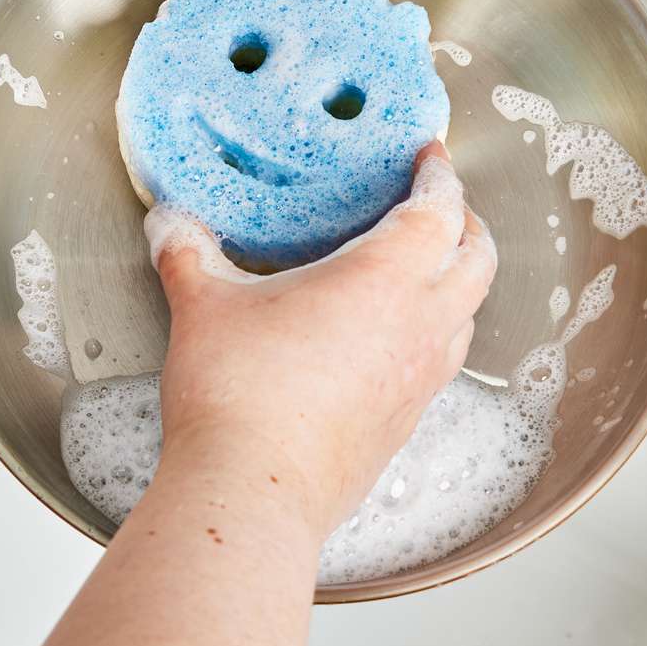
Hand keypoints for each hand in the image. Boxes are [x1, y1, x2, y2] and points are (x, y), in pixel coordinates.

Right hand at [148, 141, 496, 536]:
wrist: (252, 491)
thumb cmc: (238, 394)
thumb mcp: (203, 306)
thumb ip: (188, 253)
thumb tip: (169, 222)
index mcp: (384, 279)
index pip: (437, 210)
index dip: (439, 175)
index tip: (430, 154)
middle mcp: (419, 326)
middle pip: (476, 259)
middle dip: (465, 223)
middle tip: (437, 204)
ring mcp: (419, 380)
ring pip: (468, 314)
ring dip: (458, 281)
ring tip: (423, 268)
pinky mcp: (404, 423)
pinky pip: (440, 362)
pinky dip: (435, 332)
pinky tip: (391, 339)